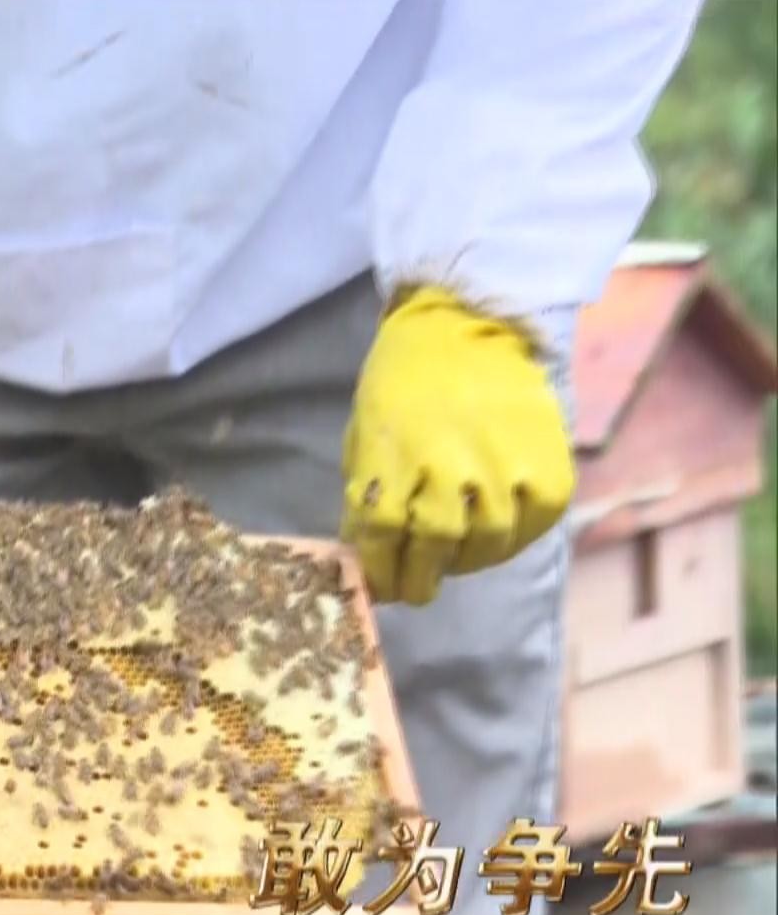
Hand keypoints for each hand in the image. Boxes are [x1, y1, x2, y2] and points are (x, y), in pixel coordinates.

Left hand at [340, 286, 573, 605]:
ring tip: (453, 558)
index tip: (381, 588)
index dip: (380, 571)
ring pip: (485, 543)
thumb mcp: (366, 434)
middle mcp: (447, 464)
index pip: (382, 534)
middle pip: (434, 545)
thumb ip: (367, 494)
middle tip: (416, 587)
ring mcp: (502, 466)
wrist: (467, 326)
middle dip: (419, 578)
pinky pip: (532, 526)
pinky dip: (511, 540)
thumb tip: (370, 556)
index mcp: (392, 453)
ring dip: (464, 562)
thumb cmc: (403, 383)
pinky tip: (494, 534)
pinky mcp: (548, 469)